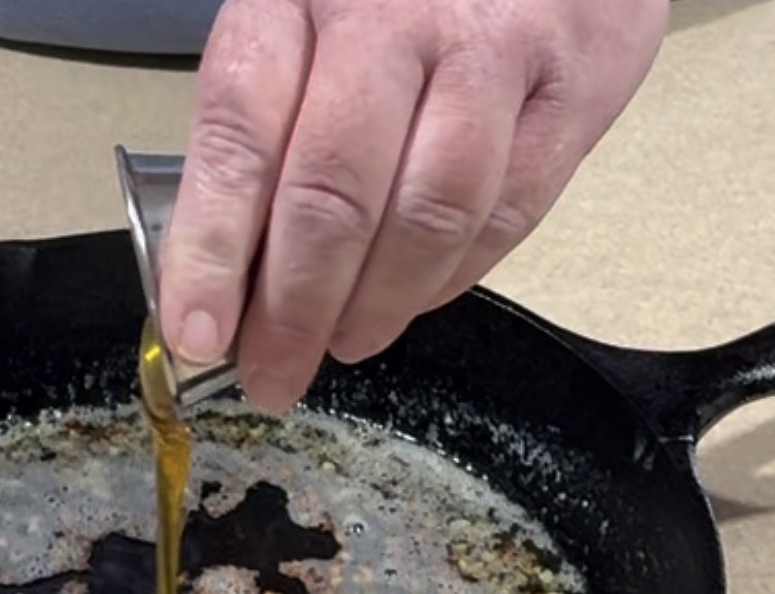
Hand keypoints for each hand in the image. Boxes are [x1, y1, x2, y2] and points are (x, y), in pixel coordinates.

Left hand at [158, 0, 668, 410]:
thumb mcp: (306, 26)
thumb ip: (264, 137)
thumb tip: (225, 287)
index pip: (239, 136)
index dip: (211, 252)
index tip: (197, 338)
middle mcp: (393, 12)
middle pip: (333, 193)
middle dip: (293, 312)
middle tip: (271, 377)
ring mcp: (493, 43)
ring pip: (427, 213)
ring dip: (376, 305)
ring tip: (345, 344)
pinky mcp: (577, 81)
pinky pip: (507, 212)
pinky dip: (452, 278)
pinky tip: (414, 299)